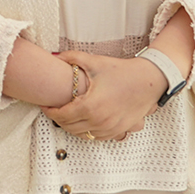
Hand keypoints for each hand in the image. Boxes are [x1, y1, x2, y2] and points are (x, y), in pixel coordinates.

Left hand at [42, 50, 163, 140]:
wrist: (149, 80)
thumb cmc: (122, 71)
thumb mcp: (95, 62)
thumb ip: (72, 58)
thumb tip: (55, 56)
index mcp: (90, 106)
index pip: (61, 116)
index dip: (50, 112)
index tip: (46, 106)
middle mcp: (99, 122)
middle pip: (69, 127)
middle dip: (59, 119)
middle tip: (55, 110)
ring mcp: (110, 129)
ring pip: (83, 135)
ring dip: (73, 127)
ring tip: (68, 115)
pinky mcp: (119, 131)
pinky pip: (97, 137)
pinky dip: (88, 131)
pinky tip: (85, 121)